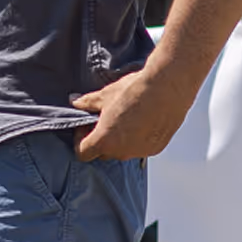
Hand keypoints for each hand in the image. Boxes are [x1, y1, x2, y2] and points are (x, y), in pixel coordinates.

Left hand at [70, 66, 194, 160]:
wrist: (168, 87)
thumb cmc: (135, 91)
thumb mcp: (105, 95)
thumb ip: (87, 103)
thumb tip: (73, 101)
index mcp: (104, 141)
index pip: (83, 153)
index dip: (80, 140)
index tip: (86, 126)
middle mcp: (121, 152)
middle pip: (103, 153)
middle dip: (101, 139)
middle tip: (105, 121)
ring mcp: (140, 152)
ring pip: (123, 151)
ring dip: (120, 140)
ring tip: (126, 118)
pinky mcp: (156, 148)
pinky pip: (141, 148)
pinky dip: (138, 139)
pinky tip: (143, 120)